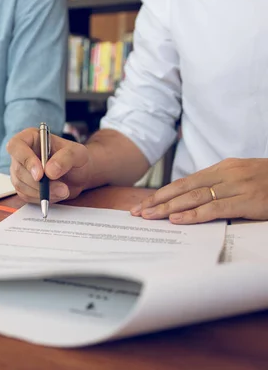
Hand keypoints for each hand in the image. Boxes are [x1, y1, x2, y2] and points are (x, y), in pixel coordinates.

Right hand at [6, 128, 91, 203]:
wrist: (78, 174)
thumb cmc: (76, 158)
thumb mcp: (78, 153)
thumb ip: (66, 158)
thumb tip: (49, 171)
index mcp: (30, 138)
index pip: (16, 145)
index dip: (25, 160)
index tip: (40, 174)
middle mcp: (21, 154)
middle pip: (18, 169)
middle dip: (38, 183)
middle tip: (62, 188)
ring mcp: (20, 171)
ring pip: (21, 185)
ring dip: (42, 192)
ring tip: (64, 191)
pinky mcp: (23, 186)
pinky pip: (26, 195)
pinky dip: (41, 198)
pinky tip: (56, 194)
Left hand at [131, 158, 267, 223]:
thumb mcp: (241, 179)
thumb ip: (218, 187)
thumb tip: (191, 200)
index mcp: (222, 168)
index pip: (184, 182)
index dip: (162, 193)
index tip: (144, 204)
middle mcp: (226, 174)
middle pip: (184, 189)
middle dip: (158, 201)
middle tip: (138, 212)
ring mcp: (237, 186)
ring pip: (195, 197)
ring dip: (169, 208)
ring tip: (150, 216)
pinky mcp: (248, 200)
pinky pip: (216, 208)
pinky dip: (194, 214)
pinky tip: (177, 219)